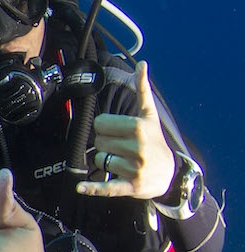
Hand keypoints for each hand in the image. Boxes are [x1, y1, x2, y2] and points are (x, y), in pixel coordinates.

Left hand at [75, 61, 176, 199]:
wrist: (171, 174)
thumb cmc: (155, 141)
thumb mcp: (150, 116)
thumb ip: (143, 90)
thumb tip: (141, 63)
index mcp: (139, 128)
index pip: (101, 124)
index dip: (106, 128)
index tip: (119, 132)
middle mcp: (138, 147)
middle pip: (99, 142)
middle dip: (107, 144)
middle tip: (123, 148)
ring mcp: (135, 168)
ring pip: (100, 161)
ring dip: (106, 162)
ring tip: (124, 162)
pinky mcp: (131, 186)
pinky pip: (106, 187)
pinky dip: (92, 188)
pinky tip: (80, 187)